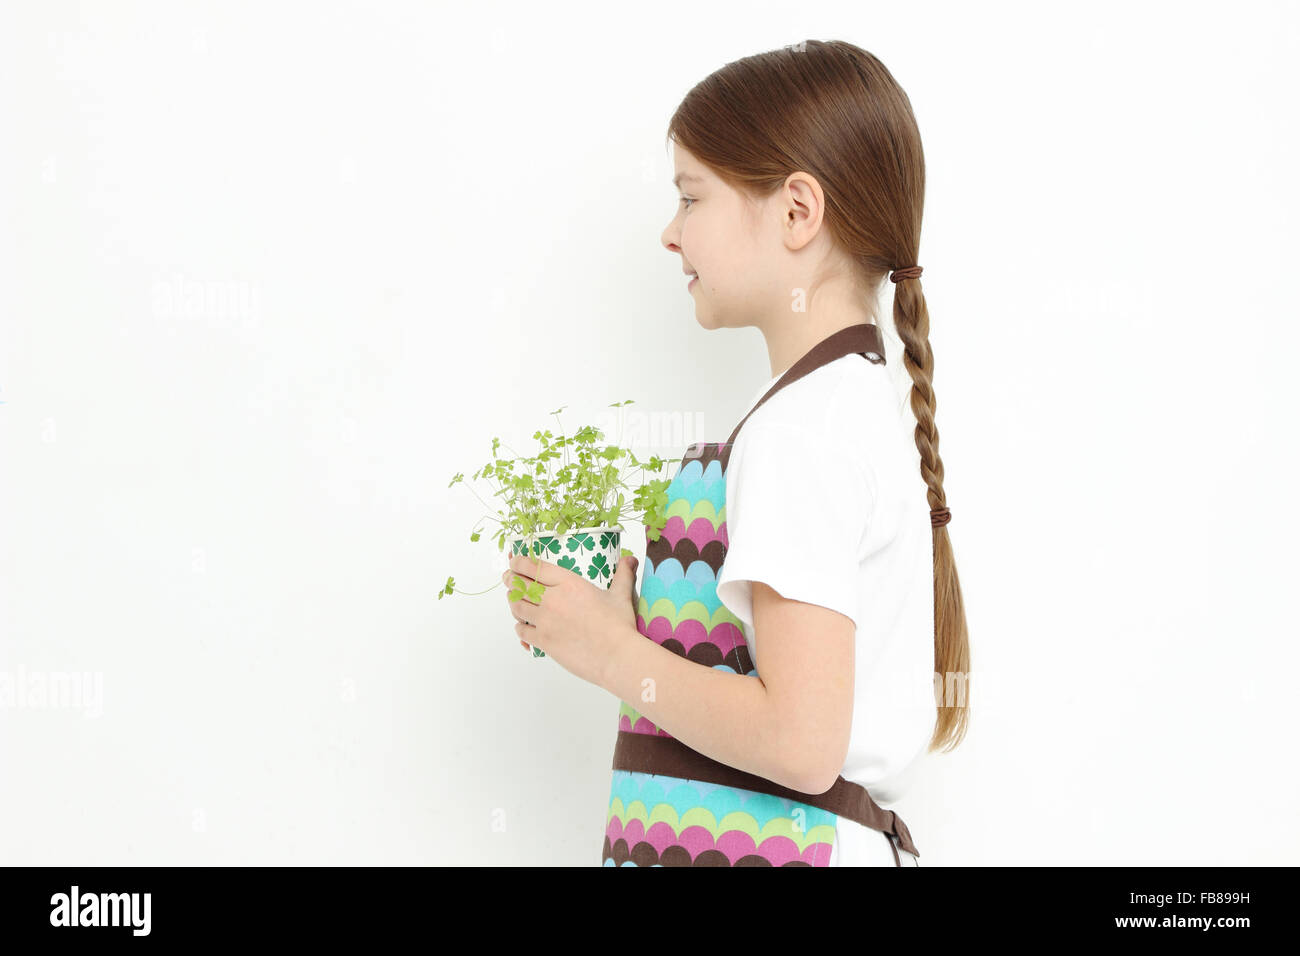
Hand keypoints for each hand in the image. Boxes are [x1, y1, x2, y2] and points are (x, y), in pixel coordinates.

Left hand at [502, 551, 639, 687]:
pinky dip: (520, 627)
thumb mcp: (621, 594)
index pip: (533, 566)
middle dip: (512, 580)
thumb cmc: (619, 626)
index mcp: (568, 582)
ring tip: (516, 601)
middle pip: (520, 585)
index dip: (518, 562)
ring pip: (517, 607)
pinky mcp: (543, 641)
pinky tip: (524, 626)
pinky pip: (521, 630)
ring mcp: (545, 621)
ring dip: (514, 603)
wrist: (617, 656)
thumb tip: (630, 558)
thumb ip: (622, 574)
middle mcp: (552, 598)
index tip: (514, 561)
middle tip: (510, 579)